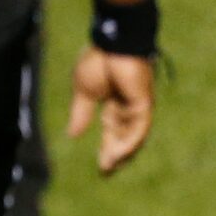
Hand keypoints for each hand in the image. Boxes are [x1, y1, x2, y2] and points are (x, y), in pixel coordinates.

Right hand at [68, 48, 154, 173]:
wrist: (112, 44)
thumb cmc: (98, 61)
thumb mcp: (84, 92)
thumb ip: (80, 113)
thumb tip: (72, 135)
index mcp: (114, 105)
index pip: (112, 132)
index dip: (107, 149)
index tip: (102, 167)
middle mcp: (128, 109)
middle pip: (123, 138)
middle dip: (114, 155)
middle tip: (106, 172)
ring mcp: (138, 108)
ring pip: (132, 137)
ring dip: (121, 153)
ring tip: (109, 166)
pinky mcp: (144, 105)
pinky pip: (138, 129)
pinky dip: (129, 142)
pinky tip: (119, 154)